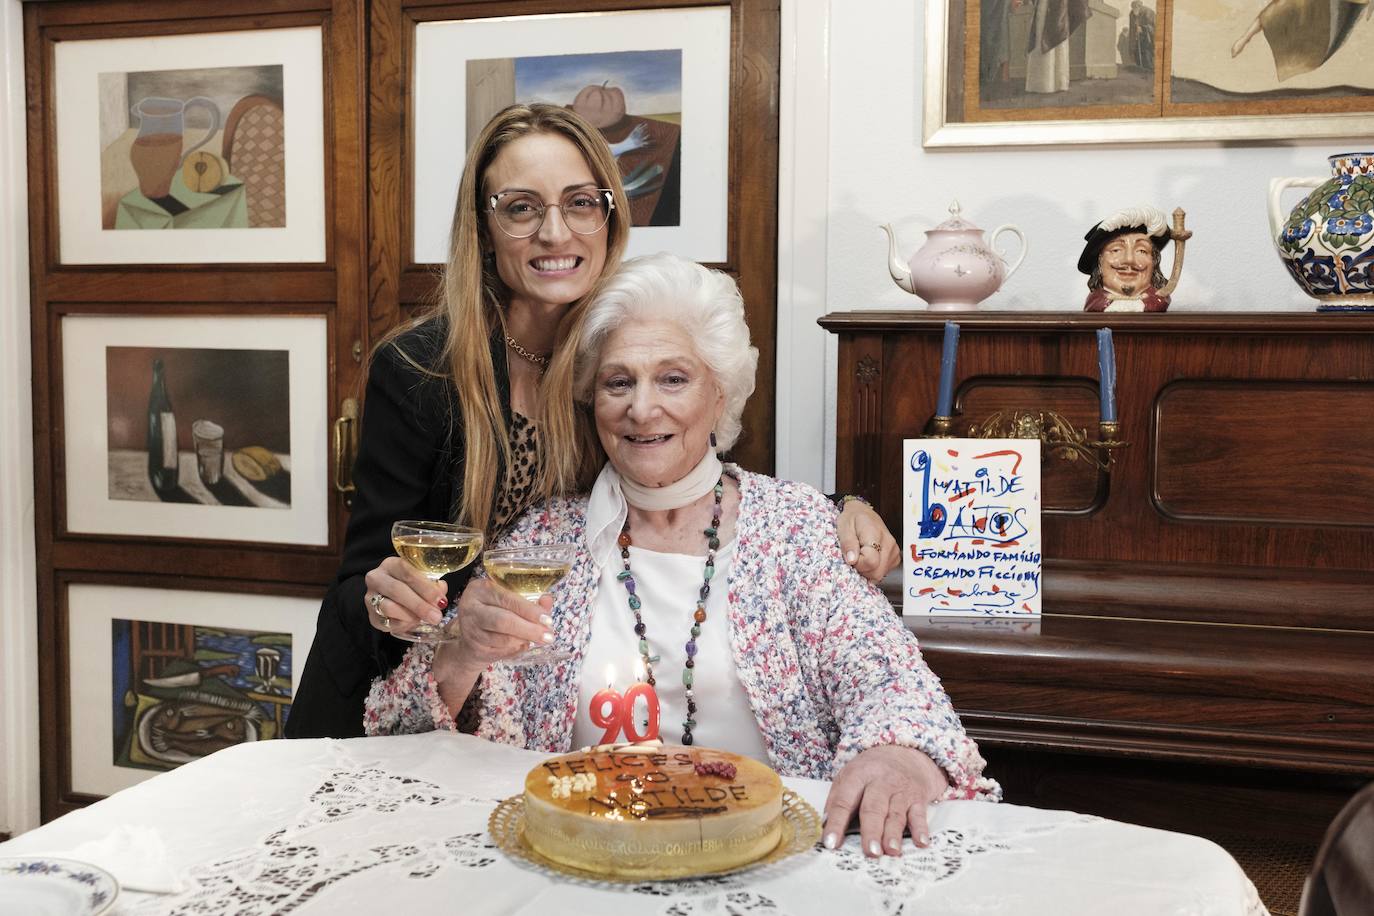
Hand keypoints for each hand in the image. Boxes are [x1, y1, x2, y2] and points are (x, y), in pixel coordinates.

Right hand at [364, 556, 447, 634]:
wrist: (393, 599)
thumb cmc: (411, 586)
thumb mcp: (422, 580)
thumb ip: (433, 584)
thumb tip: (441, 589)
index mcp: (391, 564)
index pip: (406, 571)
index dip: (424, 586)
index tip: (440, 600)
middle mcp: (376, 578)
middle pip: (397, 590)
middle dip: (419, 605)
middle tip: (436, 616)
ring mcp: (370, 597)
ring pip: (389, 607)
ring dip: (410, 616)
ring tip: (424, 619)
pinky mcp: (371, 616)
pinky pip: (387, 622)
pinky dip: (403, 624)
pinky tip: (413, 623)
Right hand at [439, 578, 555, 675]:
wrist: (470, 639)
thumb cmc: (493, 613)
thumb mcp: (508, 602)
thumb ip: (529, 600)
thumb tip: (547, 600)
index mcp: (480, 589)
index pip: (507, 599)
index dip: (529, 610)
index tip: (547, 619)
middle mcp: (471, 608)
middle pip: (503, 621)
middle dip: (529, 629)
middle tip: (548, 636)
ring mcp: (470, 630)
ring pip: (503, 639)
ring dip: (525, 640)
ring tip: (538, 639)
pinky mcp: (473, 648)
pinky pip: (501, 651)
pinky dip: (517, 649)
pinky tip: (524, 644)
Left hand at [822, 745, 948, 857]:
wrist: (904, 753)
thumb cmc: (870, 771)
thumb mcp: (848, 776)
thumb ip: (836, 800)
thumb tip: (825, 827)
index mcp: (857, 776)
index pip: (843, 801)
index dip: (836, 823)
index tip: (831, 843)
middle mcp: (880, 782)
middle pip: (873, 808)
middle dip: (871, 831)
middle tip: (870, 852)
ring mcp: (900, 790)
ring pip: (895, 813)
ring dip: (894, 834)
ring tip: (891, 851)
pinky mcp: (917, 798)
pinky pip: (919, 814)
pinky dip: (921, 829)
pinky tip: (921, 842)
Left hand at [838, 499, 900, 583]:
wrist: (863, 513)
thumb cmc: (852, 519)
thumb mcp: (844, 527)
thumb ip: (848, 543)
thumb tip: (852, 560)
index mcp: (875, 534)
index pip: (871, 561)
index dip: (858, 564)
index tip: (851, 556)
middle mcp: (889, 543)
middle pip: (877, 572)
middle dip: (862, 570)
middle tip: (854, 558)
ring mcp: (894, 551)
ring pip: (880, 575)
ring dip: (867, 571)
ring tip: (860, 556)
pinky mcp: (895, 558)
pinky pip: (883, 573)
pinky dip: (873, 570)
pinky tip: (868, 559)